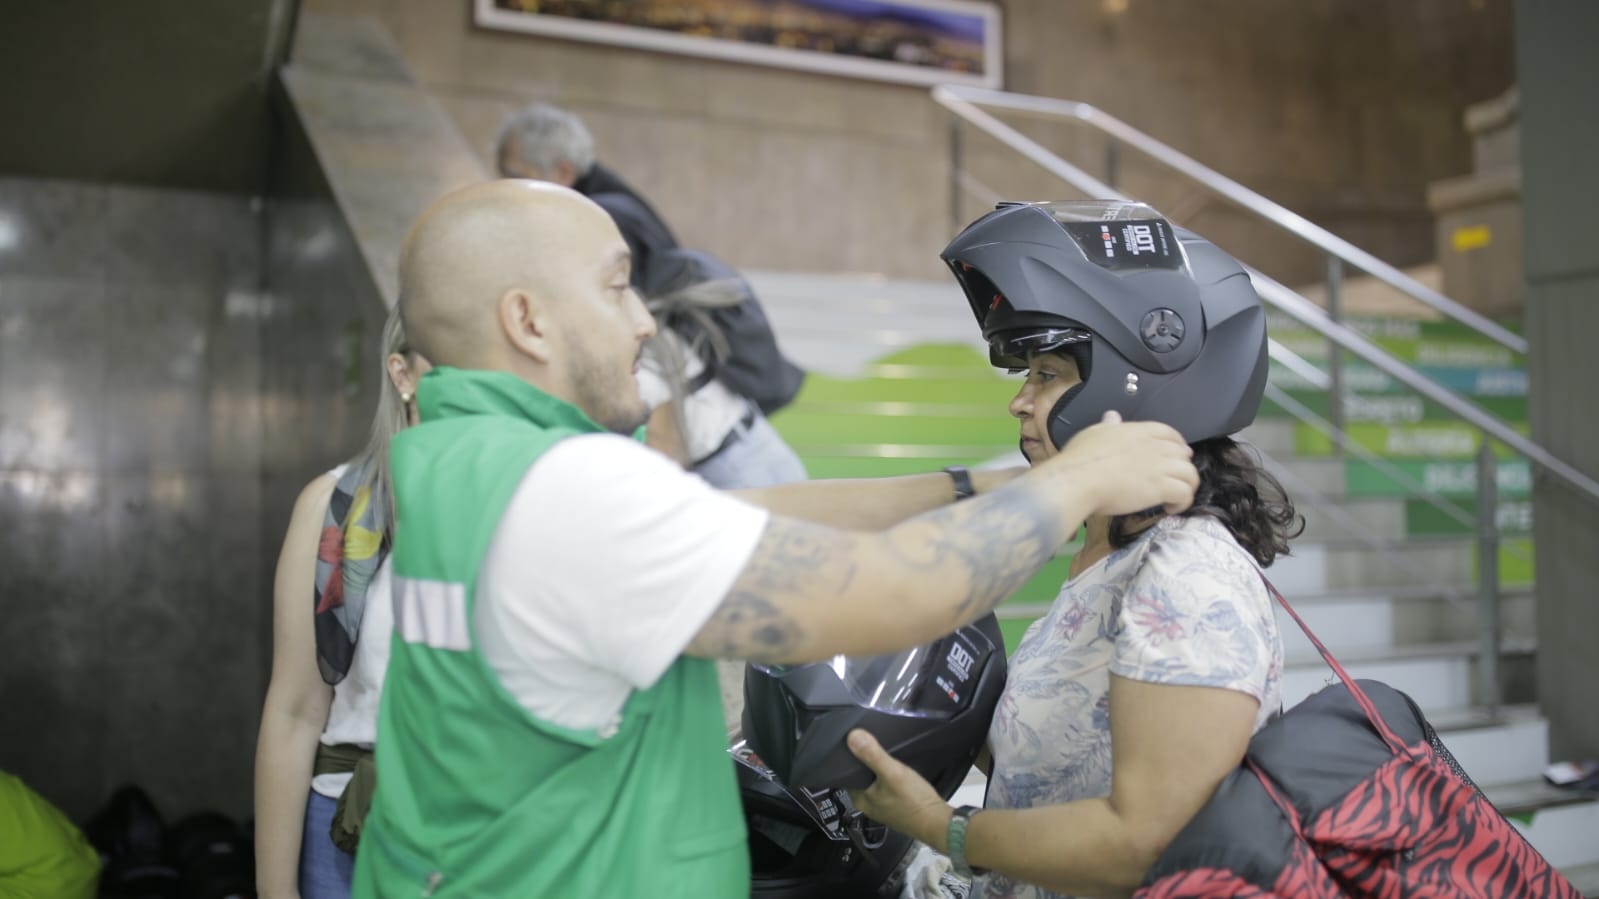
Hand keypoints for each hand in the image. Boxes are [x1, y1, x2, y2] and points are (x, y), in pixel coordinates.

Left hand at [845, 729, 953, 849]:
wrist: (938, 822)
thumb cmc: (914, 801)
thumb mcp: (892, 772)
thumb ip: (873, 755)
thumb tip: (853, 737)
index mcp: (860, 799)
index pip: (846, 774)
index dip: (850, 758)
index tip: (855, 743)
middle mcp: (868, 806)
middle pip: (862, 778)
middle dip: (867, 764)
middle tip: (873, 747)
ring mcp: (883, 808)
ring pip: (875, 783)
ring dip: (879, 772)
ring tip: (886, 758)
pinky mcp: (896, 808)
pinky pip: (888, 790)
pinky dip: (890, 781)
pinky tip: (898, 774)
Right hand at [1048, 411, 1197, 515]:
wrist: (1079, 480)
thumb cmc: (1081, 458)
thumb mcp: (1093, 434)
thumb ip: (1108, 426)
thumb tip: (1112, 416)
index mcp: (1139, 431)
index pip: (1170, 433)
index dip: (1178, 444)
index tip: (1177, 455)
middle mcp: (1155, 446)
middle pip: (1183, 454)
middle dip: (1183, 467)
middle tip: (1174, 480)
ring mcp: (1160, 467)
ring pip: (1190, 474)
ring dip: (1187, 486)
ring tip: (1175, 498)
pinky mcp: (1161, 487)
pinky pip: (1185, 493)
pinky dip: (1183, 502)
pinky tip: (1171, 508)